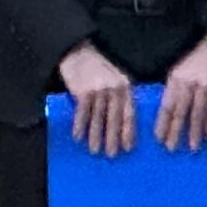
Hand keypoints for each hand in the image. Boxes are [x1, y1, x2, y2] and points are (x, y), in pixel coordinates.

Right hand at [59, 42, 135, 156]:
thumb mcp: (115, 78)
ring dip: (95, 136)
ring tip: (95, 150)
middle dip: (113, 138)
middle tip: (112, 154)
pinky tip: (78, 137)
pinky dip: (80, 126)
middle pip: (114, 118)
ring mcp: (98, 90)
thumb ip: (120, 95)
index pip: (129, 113)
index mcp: (125, 86)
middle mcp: (114, 88)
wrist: (77, 52)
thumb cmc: (96, 68)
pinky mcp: (82, 91)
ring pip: (98, 118)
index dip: (128, 131)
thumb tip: (121, 122)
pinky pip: (82, 113)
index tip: (128, 147)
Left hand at [156, 35, 206, 151]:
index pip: (166, 106)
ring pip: (197, 113)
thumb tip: (168, 112)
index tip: (158, 139)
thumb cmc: (196, 59)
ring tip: (192, 147)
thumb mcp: (179, 70)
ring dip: (194, 132)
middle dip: (175, 132)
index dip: (162, 123)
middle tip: (171, 148)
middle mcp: (188, 84)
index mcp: (174, 80)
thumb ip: (174, 89)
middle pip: (180, 112)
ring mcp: (204, 86)